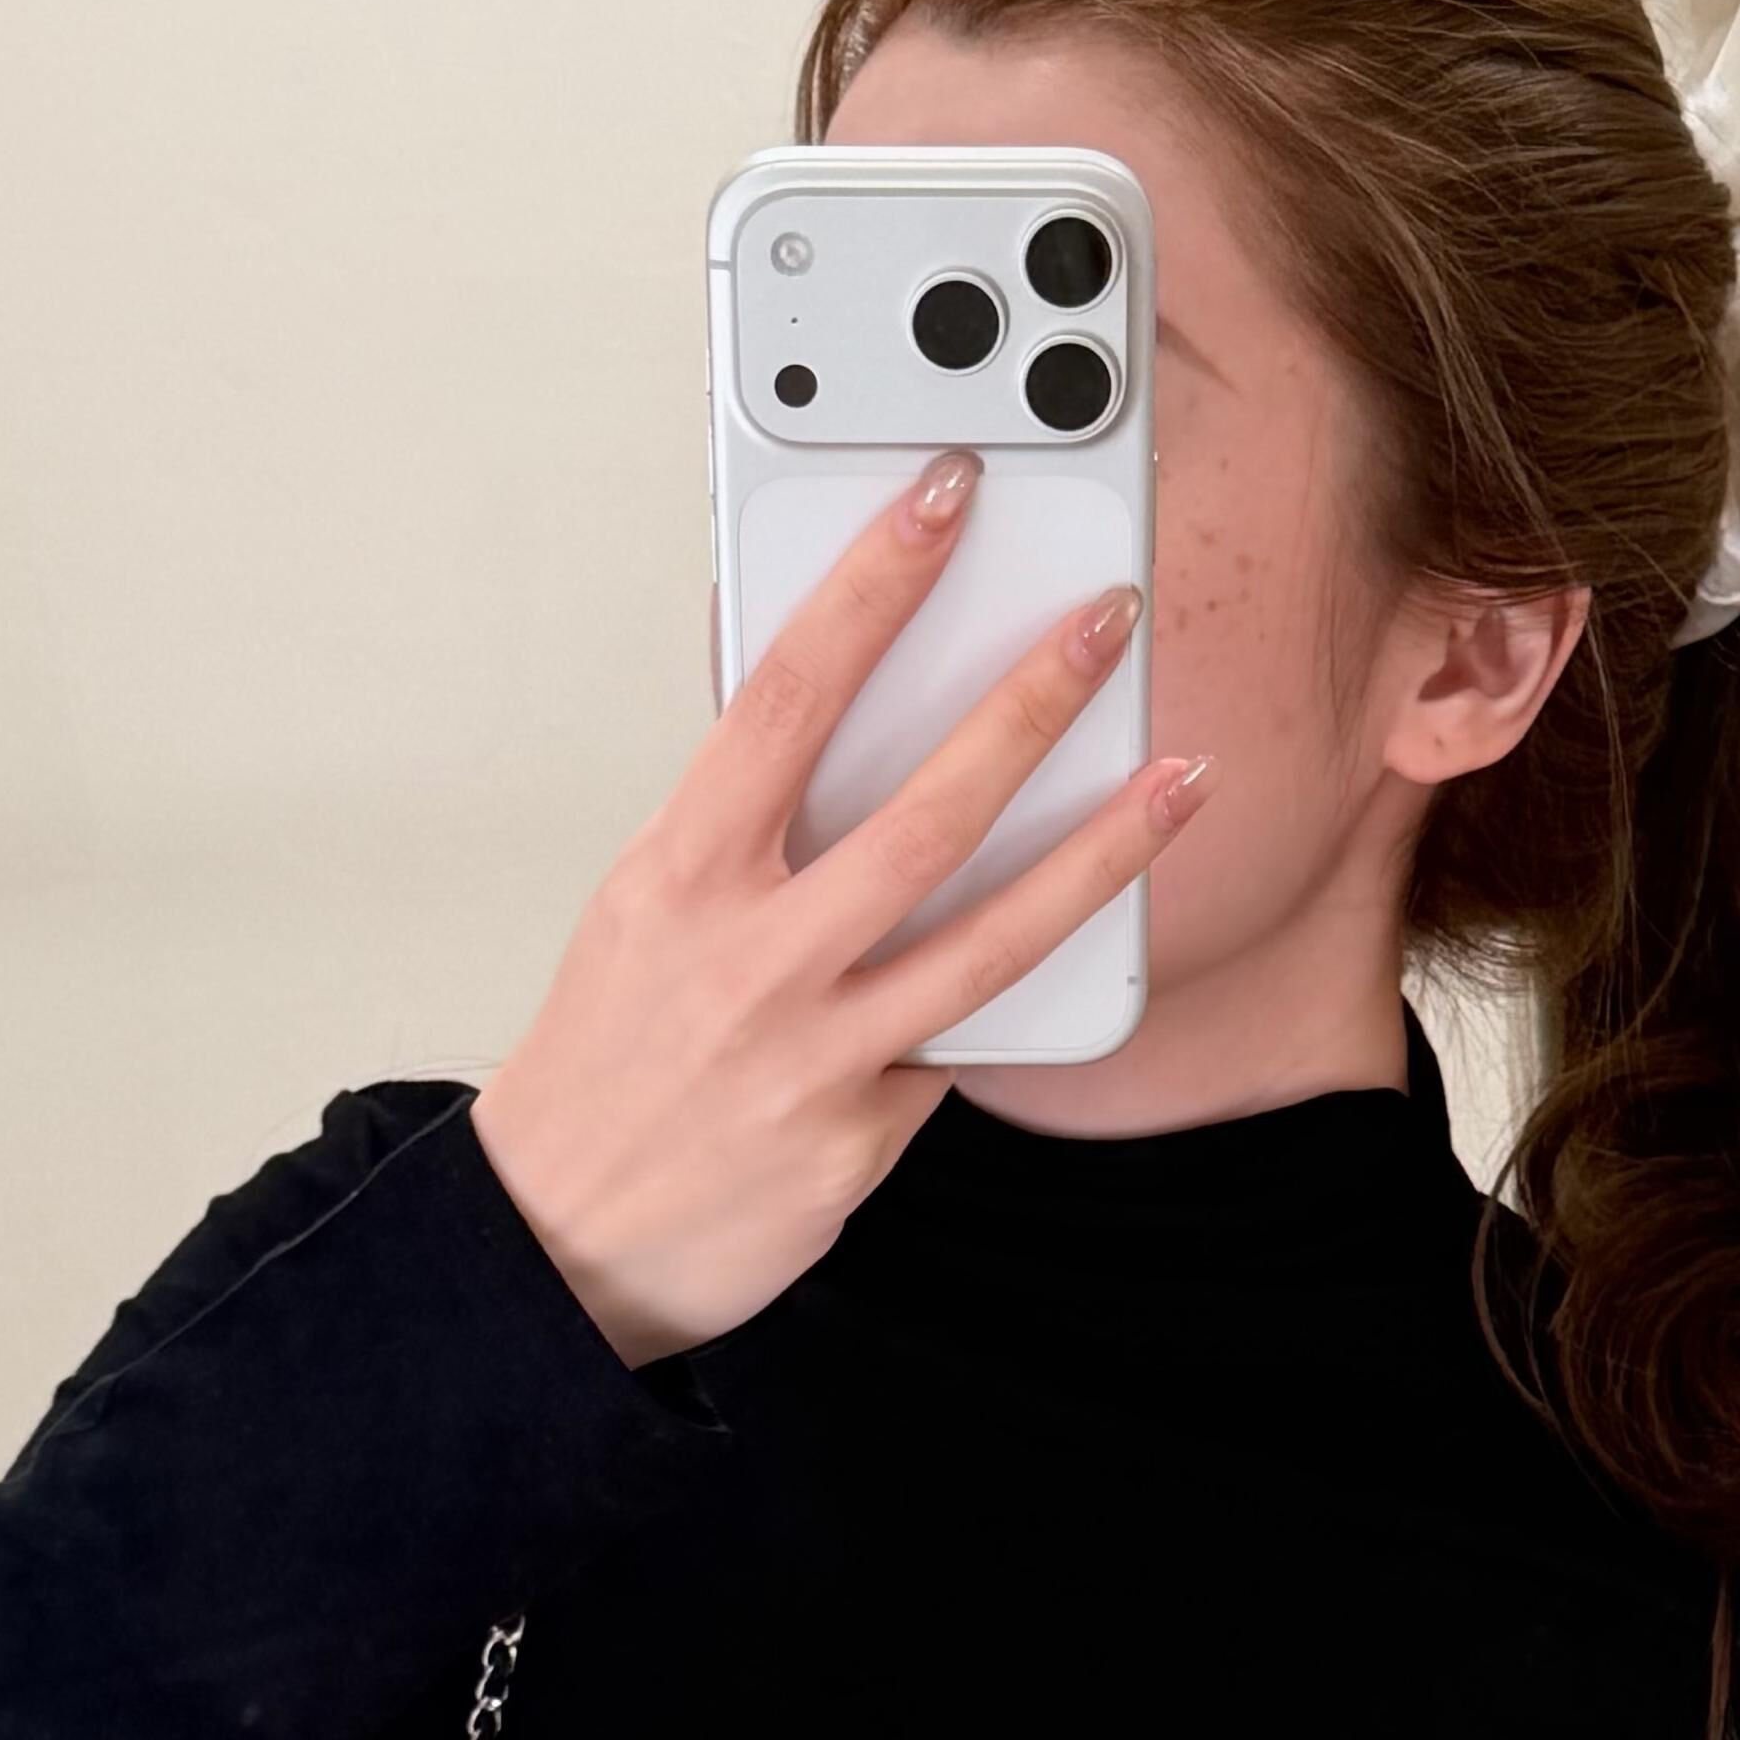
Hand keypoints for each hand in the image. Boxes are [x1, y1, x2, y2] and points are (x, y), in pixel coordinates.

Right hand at [469, 448, 1210, 1365]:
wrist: (559, 1240)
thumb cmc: (603, 1062)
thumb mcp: (641, 912)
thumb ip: (732, 822)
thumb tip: (805, 697)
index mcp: (680, 871)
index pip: (786, 696)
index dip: (871, 586)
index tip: (941, 499)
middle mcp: (751, 955)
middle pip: (925, 810)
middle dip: (1030, 702)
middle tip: (1109, 620)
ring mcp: (815, 1052)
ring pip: (991, 937)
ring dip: (1103, 851)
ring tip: (1180, 779)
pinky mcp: (861, 1138)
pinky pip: (961, 1047)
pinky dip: (1013, 995)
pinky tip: (1085, 939)